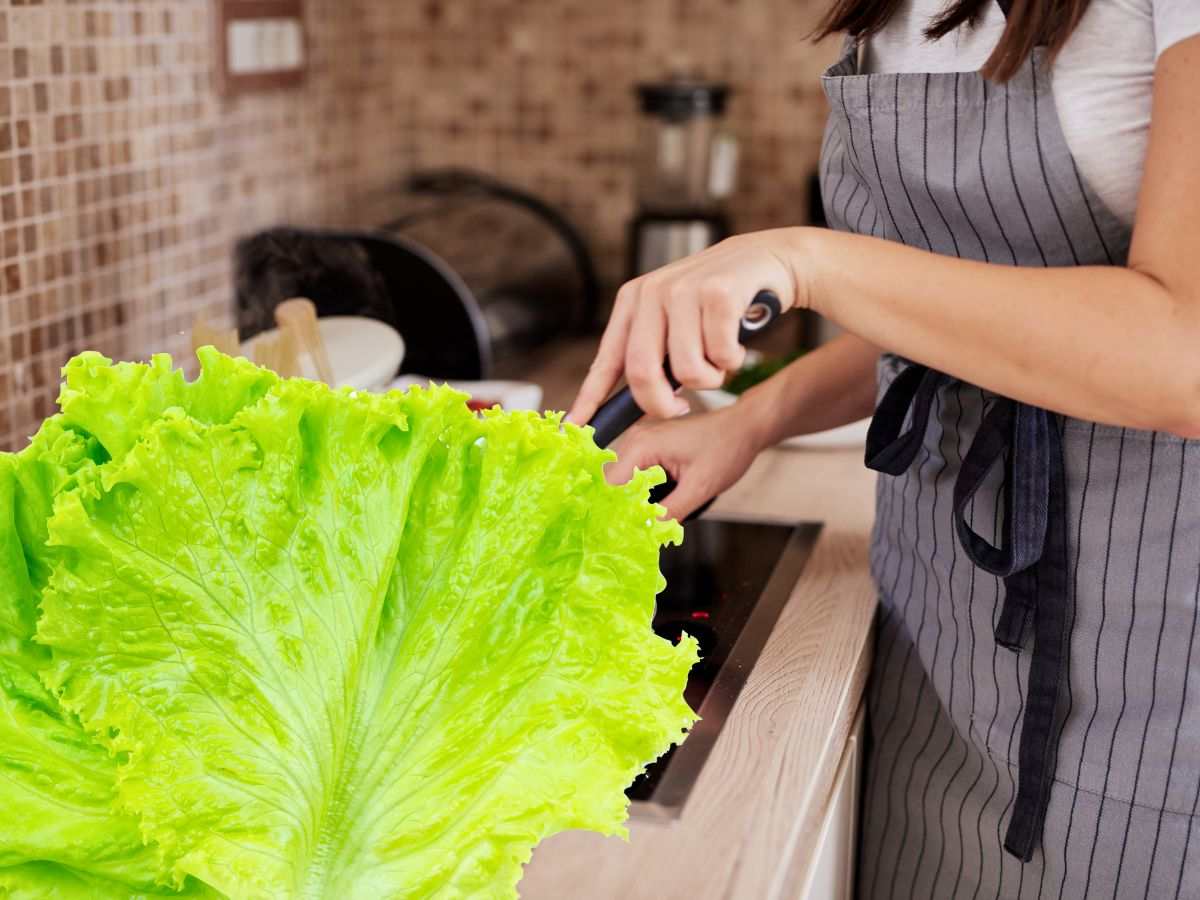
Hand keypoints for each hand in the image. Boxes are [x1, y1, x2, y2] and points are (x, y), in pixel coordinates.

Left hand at [567, 229, 808, 424]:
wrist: (769, 260)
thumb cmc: (718, 303)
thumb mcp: (674, 320)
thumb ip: (651, 353)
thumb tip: (631, 404)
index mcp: (633, 301)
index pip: (606, 359)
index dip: (589, 397)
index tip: (574, 426)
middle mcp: (652, 292)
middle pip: (642, 373)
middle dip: (661, 404)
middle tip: (680, 408)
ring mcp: (684, 290)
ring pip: (687, 371)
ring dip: (710, 378)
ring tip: (719, 357)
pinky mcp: (717, 293)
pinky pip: (720, 356)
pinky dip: (733, 360)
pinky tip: (737, 340)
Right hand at [606, 405, 767, 520]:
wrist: (744, 427)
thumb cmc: (727, 448)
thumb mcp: (699, 488)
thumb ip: (670, 513)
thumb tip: (646, 533)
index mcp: (643, 444)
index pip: (611, 485)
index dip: (614, 511)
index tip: (620, 534)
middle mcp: (636, 438)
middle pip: (613, 483)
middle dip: (622, 508)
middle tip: (635, 532)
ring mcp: (642, 440)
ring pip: (623, 480)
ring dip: (632, 501)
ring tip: (646, 521)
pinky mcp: (650, 445)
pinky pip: (635, 473)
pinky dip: (641, 492)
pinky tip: (653, 506)